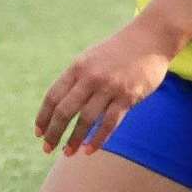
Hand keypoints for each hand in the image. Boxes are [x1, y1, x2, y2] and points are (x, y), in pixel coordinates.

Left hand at [34, 19, 175, 156]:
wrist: (152, 37)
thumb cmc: (118, 51)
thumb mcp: (91, 58)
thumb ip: (75, 79)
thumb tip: (57, 107)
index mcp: (78, 67)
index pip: (53, 97)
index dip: (43, 118)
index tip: (39, 133)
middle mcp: (91, 77)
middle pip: (65, 111)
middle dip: (54, 133)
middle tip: (48, 148)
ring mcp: (110, 87)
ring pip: (86, 120)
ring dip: (74, 140)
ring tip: (68, 153)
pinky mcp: (129, 95)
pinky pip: (109, 123)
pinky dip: (98, 139)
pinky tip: (90, 149)